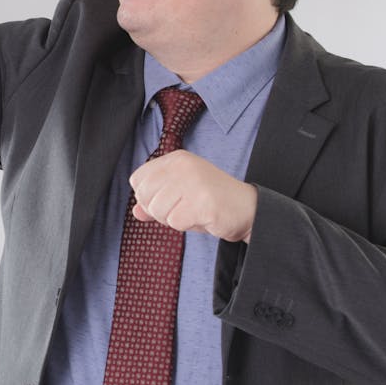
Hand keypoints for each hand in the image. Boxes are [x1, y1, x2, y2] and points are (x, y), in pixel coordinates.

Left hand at [129, 150, 258, 242]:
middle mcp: (183, 165)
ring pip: (157, 210)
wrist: (249, 210)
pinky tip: (202, 217)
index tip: (169, 200)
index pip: (138, 179)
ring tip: (193, 212)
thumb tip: (136, 211)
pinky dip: (186, 225)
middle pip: (144, 196)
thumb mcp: (180, 196)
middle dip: (159, 211)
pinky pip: (174, 221)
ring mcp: (193, 182)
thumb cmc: (212, 203)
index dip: (147, 197)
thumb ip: (156, 200)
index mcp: (176, 159)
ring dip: (173, 219)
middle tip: (183, 209)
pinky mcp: (203, 202)